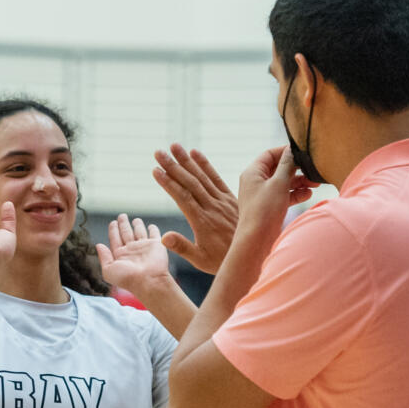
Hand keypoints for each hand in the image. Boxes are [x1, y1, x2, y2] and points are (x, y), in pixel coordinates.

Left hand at [96, 214, 170, 296]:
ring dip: (137, 225)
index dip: (113, 230)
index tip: (113, 223)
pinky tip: (151, 226)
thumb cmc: (128, 278)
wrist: (148, 280)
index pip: (115, 239)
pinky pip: (154, 234)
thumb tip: (98, 245)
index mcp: (120, 255)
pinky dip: (153, 229)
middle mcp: (132, 250)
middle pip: (126, 233)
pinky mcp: (155, 245)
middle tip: (122, 216)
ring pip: (139, 232)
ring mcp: (144, 247)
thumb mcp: (109, 270)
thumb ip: (103, 257)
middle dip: (123, 224)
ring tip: (135, 219)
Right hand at [153, 144, 238, 273]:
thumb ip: (182, 247)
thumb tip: (163, 238)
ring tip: (174, 146)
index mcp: (202, 221)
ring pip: (202, 177)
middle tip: (158, 152)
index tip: (156, 170)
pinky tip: (195, 153)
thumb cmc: (223, 260)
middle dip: (173, 166)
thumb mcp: (201, 260)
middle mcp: (212, 207)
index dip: (168, 183)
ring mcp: (222, 201)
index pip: (182, 197)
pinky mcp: (231, 198)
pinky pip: (216, 179)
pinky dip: (206, 165)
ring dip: (187, 161)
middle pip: (190, 182)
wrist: (253, 256)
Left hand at [236, 145, 316, 237]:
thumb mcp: (278, 183)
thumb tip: (292, 150)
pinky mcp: (270, 207)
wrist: (257, 240)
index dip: (285, 151)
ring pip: (283, 183)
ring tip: (315, 183)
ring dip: (299, 182)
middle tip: (312, 170)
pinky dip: (295, 194)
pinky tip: (308, 194)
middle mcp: (256, 182)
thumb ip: (287, 165)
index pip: (269, 154)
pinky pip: (284, 196)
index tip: (301, 152)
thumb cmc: (264, 210)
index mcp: (253, 173)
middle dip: (296, 169)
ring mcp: (263, 195)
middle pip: (278, 169)